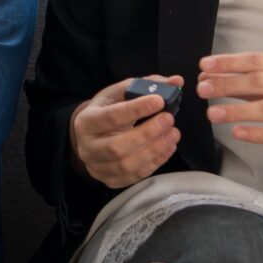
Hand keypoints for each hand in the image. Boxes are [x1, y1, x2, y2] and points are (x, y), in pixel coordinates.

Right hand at [69, 74, 183, 188]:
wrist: (91, 135)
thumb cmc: (107, 110)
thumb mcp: (119, 94)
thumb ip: (146, 86)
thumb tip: (176, 81)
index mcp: (86, 121)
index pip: (111, 117)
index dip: (136, 109)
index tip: (159, 101)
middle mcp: (88, 147)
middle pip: (117, 146)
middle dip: (148, 134)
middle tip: (169, 119)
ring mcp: (97, 167)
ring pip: (127, 165)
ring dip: (155, 150)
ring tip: (173, 134)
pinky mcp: (110, 180)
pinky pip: (134, 176)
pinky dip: (155, 163)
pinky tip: (168, 148)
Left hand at [197, 52, 262, 184]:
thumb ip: (258, 85)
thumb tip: (218, 78)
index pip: (260, 60)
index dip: (230, 62)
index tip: (204, 66)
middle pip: (262, 82)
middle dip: (228, 84)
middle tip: (202, 89)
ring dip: (237, 111)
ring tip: (212, 114)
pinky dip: (258, 134)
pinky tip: (238, 133)